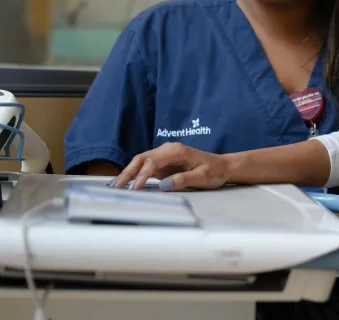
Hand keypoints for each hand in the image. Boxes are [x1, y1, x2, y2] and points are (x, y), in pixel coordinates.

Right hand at [113, 142, 229, 190]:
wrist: (223, 166)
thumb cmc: (214, 171)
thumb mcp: (202, 177)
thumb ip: (183, 180)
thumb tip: (164, 185)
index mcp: (176, 151)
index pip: (153, 162)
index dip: (142, 176)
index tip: (135, 189)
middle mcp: (168, 150)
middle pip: (142, 159)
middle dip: (128, 173)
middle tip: (116, 187)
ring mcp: (164, 156)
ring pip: (141, 162)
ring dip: (128, 173)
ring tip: (116, 187)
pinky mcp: (163, 163)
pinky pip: (146, 167)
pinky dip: (135, 175)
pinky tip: (127, 184)